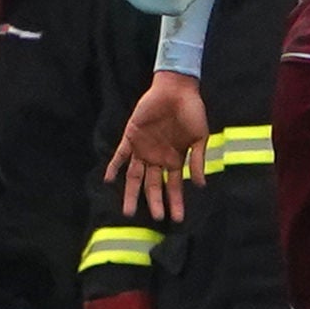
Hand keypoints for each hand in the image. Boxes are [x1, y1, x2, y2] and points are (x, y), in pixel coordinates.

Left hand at [107, 71, 208, 220]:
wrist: (177, 89)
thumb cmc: (192, 111)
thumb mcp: (200, 137)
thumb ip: (198, 160)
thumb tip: (200, 185)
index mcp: (174, 159)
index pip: (173, 186)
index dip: (175, 202)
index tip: (176, 218)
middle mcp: (157, 158)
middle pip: (152, 185)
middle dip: (154, 202)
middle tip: (155, 218)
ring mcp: (143, 148)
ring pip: (135, 176)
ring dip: (132, 193)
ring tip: (129, 211)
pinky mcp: (131, 136)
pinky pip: (120, 154)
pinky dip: (114, 166)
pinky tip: (109, 180)